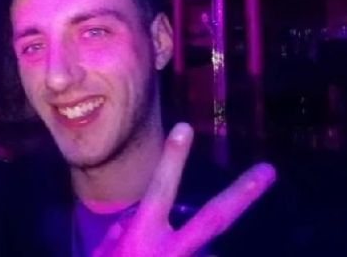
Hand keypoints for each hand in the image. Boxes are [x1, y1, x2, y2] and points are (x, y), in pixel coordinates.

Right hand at [95, 123, 275, 256]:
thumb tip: (141, 214)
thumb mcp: (105, 253)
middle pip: (213, 219)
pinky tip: (154, 250)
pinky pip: (194, 256)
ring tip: (168, 244)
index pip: (159, 189)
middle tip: (268, 171)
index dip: (172, 159)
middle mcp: (172, 253)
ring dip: (184, 247)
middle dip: (242, 195)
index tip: (184, 128)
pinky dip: (182, 253)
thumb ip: (125, 229)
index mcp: (143, 238)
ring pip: (201, 247)